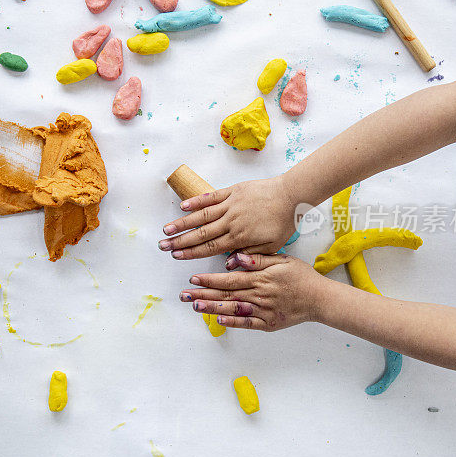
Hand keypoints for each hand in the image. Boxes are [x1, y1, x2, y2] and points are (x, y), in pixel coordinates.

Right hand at [159, 176, 296, 261]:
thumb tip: (228, 265)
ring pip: (201, 216)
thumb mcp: (271, 247)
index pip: (210, 248)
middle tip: (163, 246)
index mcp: (240, 237)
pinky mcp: (232, 191)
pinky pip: (211, 197)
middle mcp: (231, 221)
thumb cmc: (283, 222)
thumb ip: (249, 256)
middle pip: (200, 233)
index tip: (176, 256)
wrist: (291, 195)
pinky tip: (183, 206)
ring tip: (166, 229)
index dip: (191, 253)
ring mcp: (230, 205)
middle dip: (180, 241)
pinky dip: (196, 201)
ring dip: (182, 223)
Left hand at [179, 253, 325, 329]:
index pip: (229, 279)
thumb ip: (258, 259)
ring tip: (194, 306)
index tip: (193, 279)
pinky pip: (246, 323)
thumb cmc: (301, 276)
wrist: (319, 299)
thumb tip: (236, 258)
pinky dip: (232, 322)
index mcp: (260, 278)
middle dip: (202, 294)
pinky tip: (217, 320)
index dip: (209, 280)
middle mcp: (259, 295)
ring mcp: (262, 311)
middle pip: (225, 295)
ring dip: (211, 309)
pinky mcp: (267, 323)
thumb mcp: (282, 259)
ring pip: (232, 309)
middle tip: (184, 294)